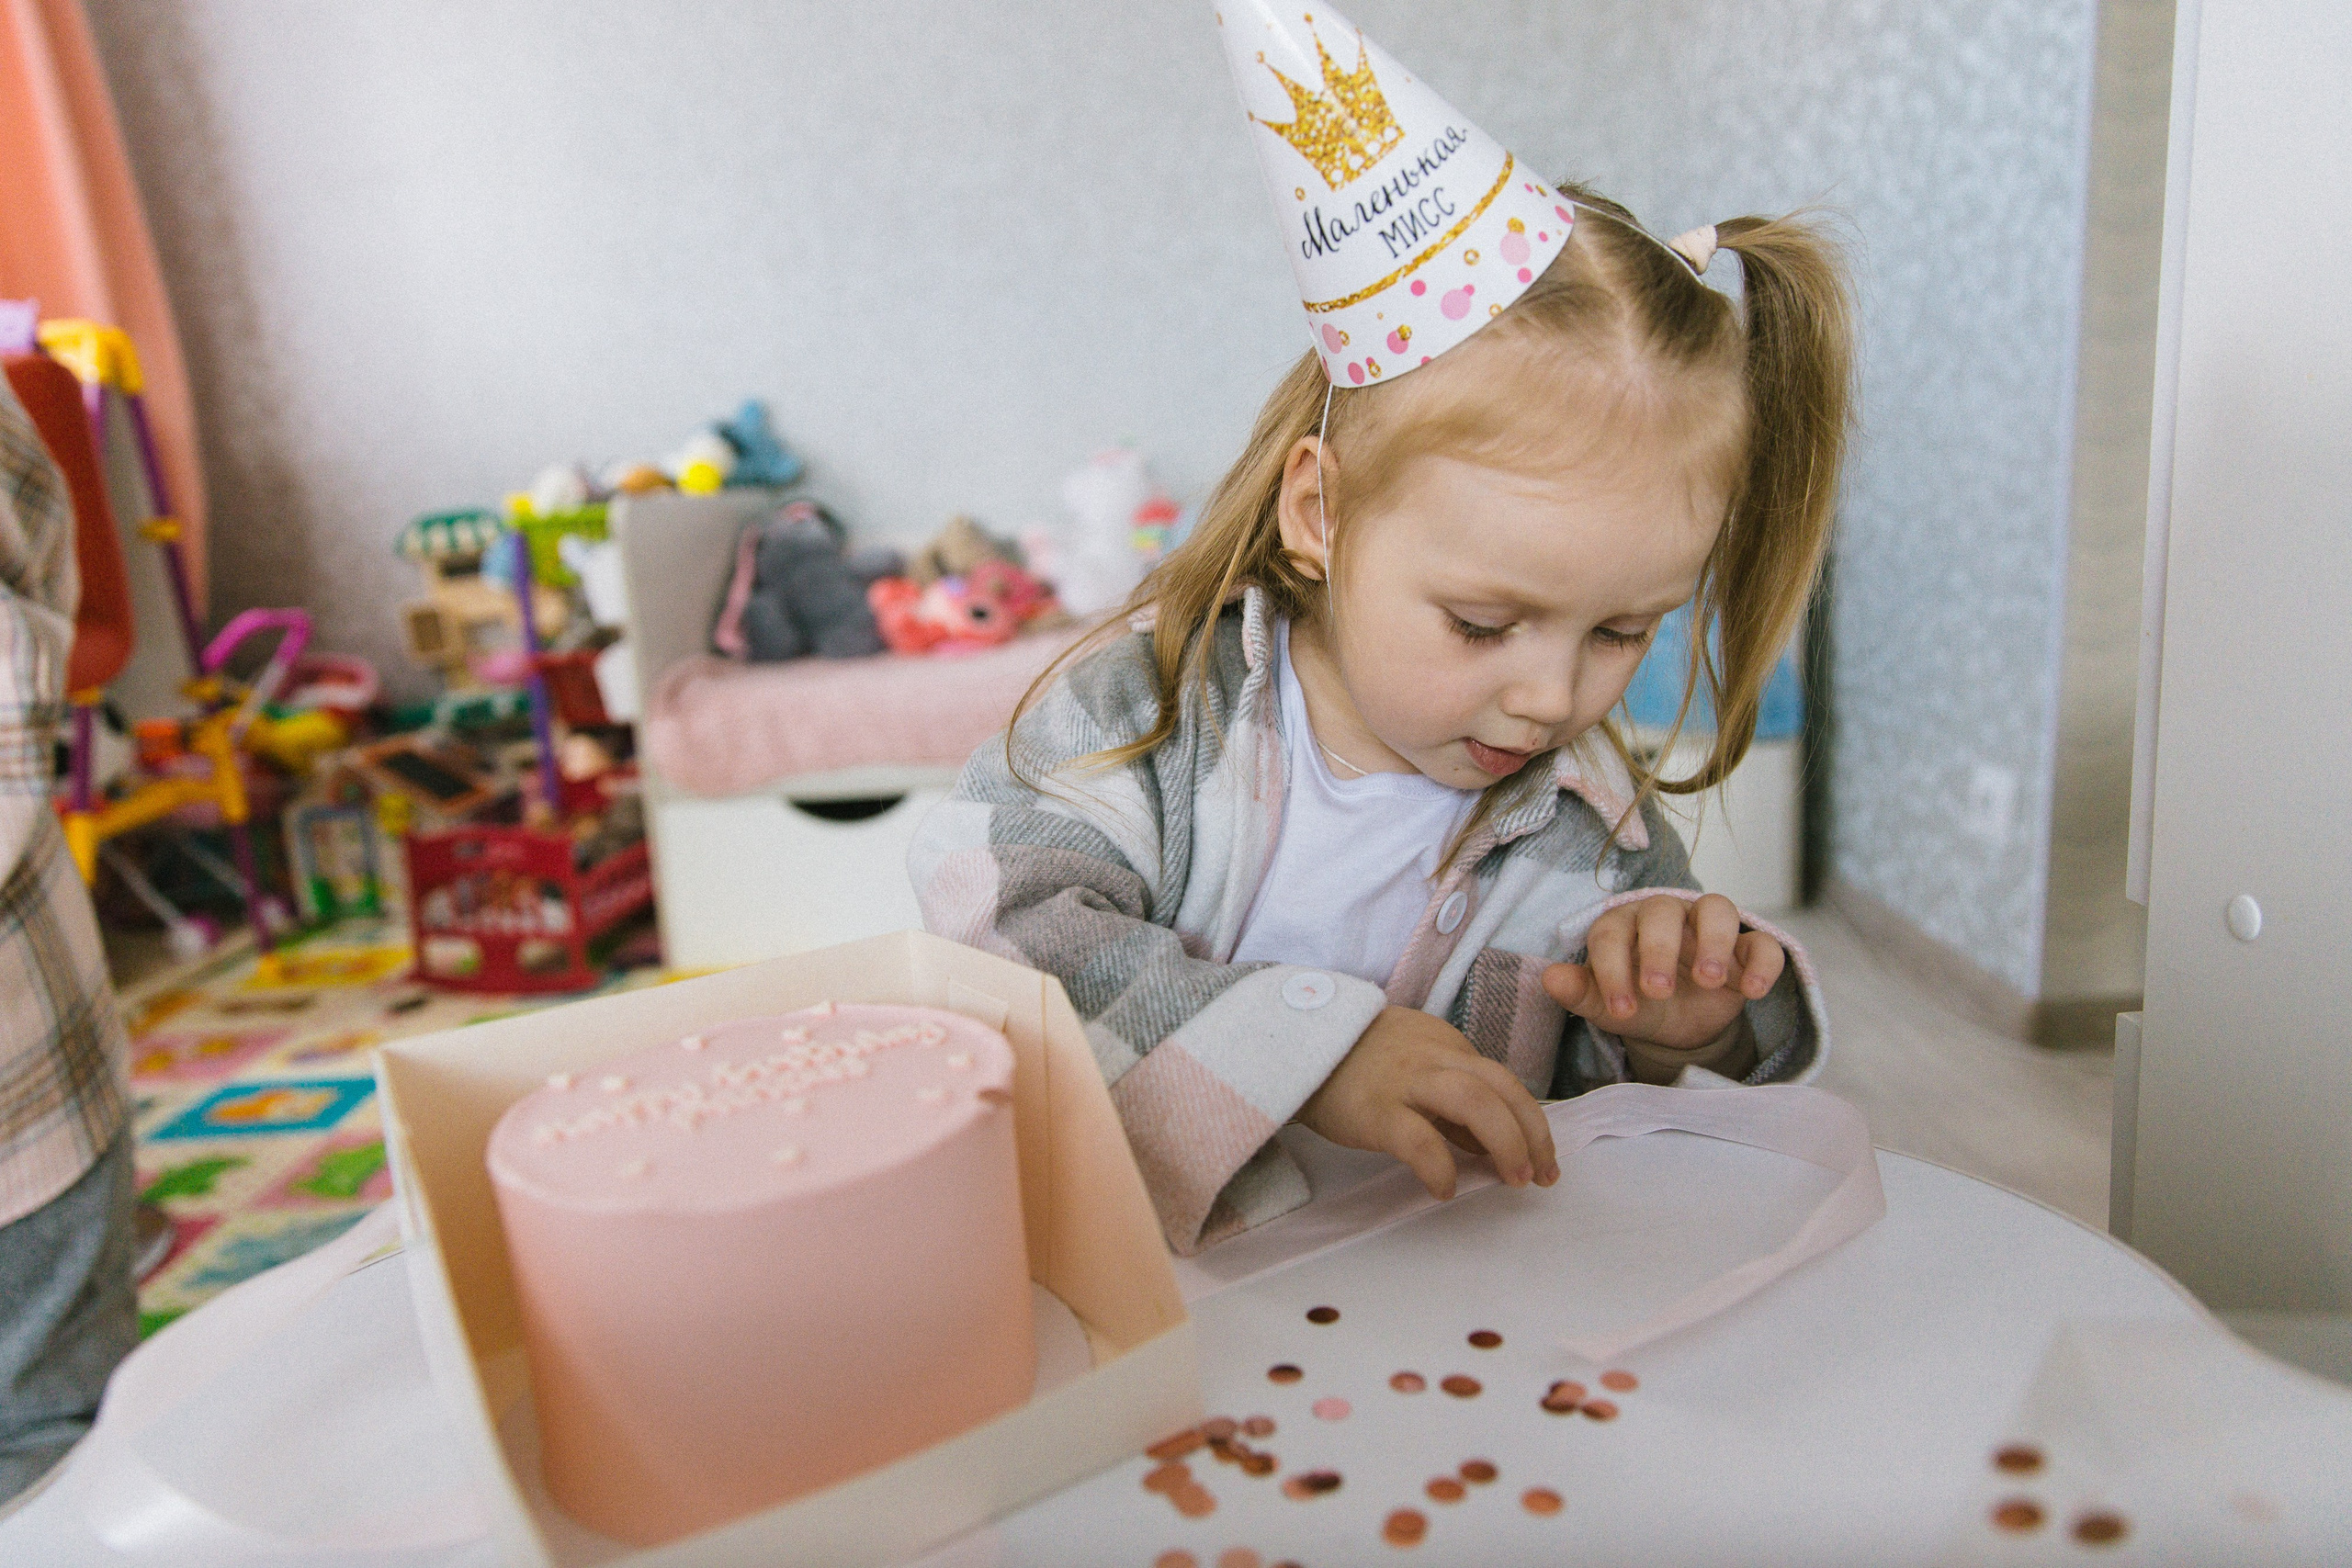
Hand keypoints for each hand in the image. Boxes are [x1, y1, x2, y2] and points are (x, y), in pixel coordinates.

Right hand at [1296, 1006, 1558, 1200]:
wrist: (1290, 1048)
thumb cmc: (1353, 1063)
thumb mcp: (1413, 1065)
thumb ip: (1451, 1100)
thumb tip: (1490, 1144)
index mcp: (1446, 1046)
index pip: (1502, 1080)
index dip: (1531, 1120)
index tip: (1542, 1156)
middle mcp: (1433, 1058)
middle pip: (1501, 1087)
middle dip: (1531, 1133)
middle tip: (1540, 1175)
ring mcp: (1405, 1081)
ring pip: (1475, 1102)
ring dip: (1506, 1143)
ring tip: (1513, 1179)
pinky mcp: (1375, 1111)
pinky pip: (1419, 1140)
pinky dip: (1441, 1167)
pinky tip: (1445, 1189)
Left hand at [1542, 893, 1783, 1050]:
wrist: (1683, 1026)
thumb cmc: (1640, 1003)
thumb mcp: (1609, 1005)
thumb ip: (1581, 992)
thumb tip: (1548, 978)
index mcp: (1624, 925)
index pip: (1612, 932)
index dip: (1612, 968)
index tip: (1621, 1009)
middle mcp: (1667, 916)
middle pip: (1663, 911)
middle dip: (1659, 949)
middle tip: (1659, 991)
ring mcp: (1709, 927)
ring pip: (1717, 908)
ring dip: (1713, 942)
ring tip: (1709, 981)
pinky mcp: (1747, 947)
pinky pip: (1761, 941)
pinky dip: (1762, 962)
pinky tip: (1752, 992)